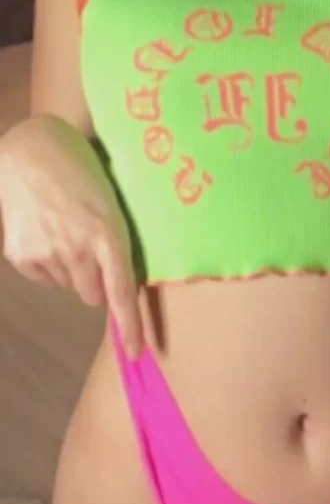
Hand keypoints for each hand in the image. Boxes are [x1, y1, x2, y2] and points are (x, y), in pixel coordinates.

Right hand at [0, 115, 155, 355]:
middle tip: (90, 249)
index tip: (135, 352)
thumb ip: (115, 240)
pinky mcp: (21, 255)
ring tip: (65, 230)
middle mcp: (78, 248)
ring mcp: (46, 253)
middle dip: (96, 281)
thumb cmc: (81, 168)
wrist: (30, 151)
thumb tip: (120, 283)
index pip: (122, 291)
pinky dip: (48, 264)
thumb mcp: (110, 200)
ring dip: (72, 269)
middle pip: (93, 295)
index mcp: (108, 232)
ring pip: (69, 286)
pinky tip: (45, 233)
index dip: (129, 324)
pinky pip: (45, 279)